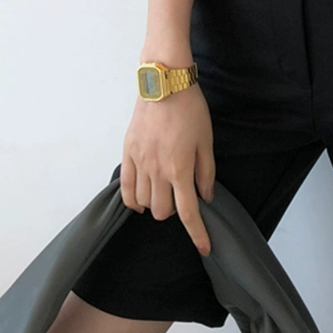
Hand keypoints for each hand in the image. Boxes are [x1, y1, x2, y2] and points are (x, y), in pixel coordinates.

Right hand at [120, 83, 215, 256]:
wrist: (164, 85)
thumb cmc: (190, 110)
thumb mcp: (206, 140)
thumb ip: (205, 172)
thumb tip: (205, 196)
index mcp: (180, 169)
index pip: (188, 212)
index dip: (197, 234)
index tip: (205, 247)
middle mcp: (157, 171)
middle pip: (162, 212)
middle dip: (174, 213)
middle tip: (182, 198)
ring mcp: (139, 163)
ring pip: (144, 202)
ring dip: (155, 204)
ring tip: (164, 191)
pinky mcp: (127, 154)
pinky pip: (126, 188)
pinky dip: (133, 199)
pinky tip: (141, 199)